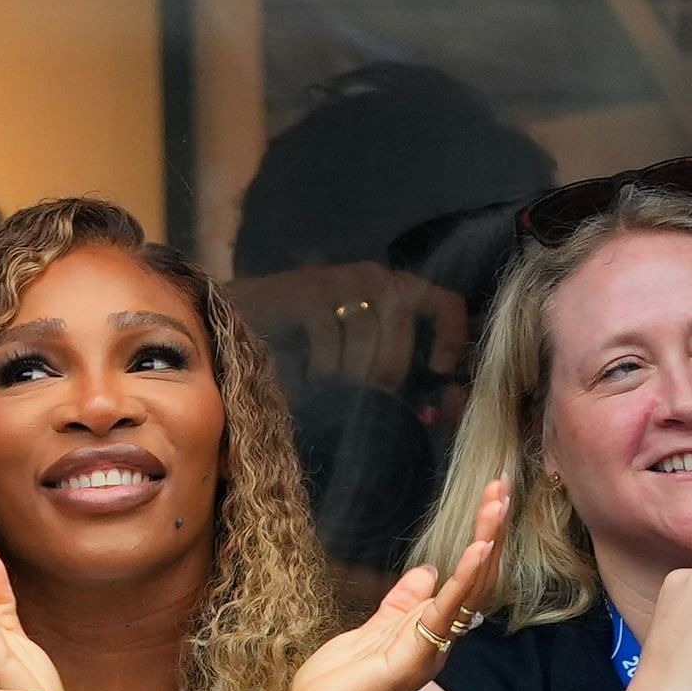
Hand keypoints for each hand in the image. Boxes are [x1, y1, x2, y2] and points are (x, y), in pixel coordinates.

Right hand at [227, 262, 469, 390]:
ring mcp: (343, 280)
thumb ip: (389, 370)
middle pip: (401, 331)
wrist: (241, 320)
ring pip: (367, 336)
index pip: (445, 302)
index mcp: (394, 290)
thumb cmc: (304, 345)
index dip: (450, 338)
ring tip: (328, 382)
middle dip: (383, 372)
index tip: (436, 370)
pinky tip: (307, 374)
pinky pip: (332, 338)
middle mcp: (375, 278)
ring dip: (348, 371)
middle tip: (357, 392)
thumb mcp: (355, 356)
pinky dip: (322, 366)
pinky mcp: (311, 292)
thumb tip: (431, 412)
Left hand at [285, 479, 507, 690]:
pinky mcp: (416, 655)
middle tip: (503, 489)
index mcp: (429, 630)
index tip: (489, 501)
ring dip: (485, 544)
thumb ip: (402, 601)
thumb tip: (428, 571)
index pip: (463, 577)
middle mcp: (439, 638)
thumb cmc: (339, 684)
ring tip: (498, 505)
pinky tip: (479, 549)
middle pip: (475, 578)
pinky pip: (447, 612)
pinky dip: (464, 579)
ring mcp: (432, 647)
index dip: (479, 539)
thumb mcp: (372, 628)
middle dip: (490, 531)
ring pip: (469, 589)